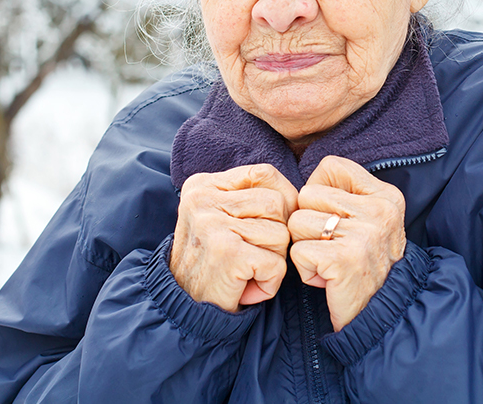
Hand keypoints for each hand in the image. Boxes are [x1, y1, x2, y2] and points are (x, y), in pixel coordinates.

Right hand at [170, 164, 298, 311]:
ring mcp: (212, 225)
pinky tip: (247, 287)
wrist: (183, 310)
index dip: (283, 199)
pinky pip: (276, 263)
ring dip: (273, 259)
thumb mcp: (220, 218)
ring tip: (247, 271)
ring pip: (280, 233)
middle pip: (277, 203)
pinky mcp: (226, 253)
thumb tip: (298, 194)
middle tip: (254, 255)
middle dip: (277, 234)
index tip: (273, 224)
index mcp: (202, 185)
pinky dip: (269, 282)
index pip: (264, 173)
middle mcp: (203, 200)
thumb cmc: (212, 264)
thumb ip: (248, 198)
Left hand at [288, 155, 406, 330]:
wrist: (382, 318)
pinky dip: (306, 270)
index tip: (336, 221)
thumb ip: (343, 194)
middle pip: (307, 194)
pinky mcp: (345, 259)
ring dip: (306, 248)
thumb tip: (301, 176)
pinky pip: (299, 250)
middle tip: (333, 249)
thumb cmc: (363, 267)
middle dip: (309, 225)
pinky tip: (328, 279)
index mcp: (386, 195)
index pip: (330, 165)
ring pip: (298, 222)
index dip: (319, 193)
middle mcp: (380, 210)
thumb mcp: (368, 221)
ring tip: (331, 264)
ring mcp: (365, 234)